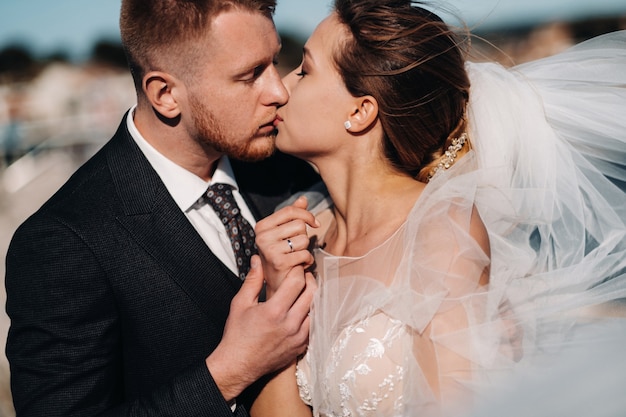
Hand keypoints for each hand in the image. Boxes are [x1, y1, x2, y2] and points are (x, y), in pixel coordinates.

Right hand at [206, 255, 315, 400]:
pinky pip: (314, 326)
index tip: (295, 267)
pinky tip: (303, 310)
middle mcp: (290, 324)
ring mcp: (298, 337)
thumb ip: (252, 280)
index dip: (298, 270)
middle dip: (309, 280)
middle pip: (312, 294)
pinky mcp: (301, 347)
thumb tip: (257, 260)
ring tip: (305, 291)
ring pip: (316, 310)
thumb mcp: (240, 304)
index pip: (297, 282)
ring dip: (313, 298)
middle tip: (305, 275)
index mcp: (274, 311)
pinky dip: (311, 315)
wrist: (238, 365)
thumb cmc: (237, 334)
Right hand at [255, 196, 318, 296]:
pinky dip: (307, 261)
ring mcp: (269, 249)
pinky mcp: (279, 262)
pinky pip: (305, 254)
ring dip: (305, 250)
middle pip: (299, 225)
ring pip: (303, 239)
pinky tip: (299, 265)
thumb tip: (303, 199)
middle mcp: (262, 236)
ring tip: (295, 257)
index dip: (307, 215)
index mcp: (262, 226)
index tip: (315, 223)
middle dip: (304, 237)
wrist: (277, 284)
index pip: (290, 211)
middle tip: (295, 248)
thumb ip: (293, 216)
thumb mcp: (285, 233)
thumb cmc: (282, 256)